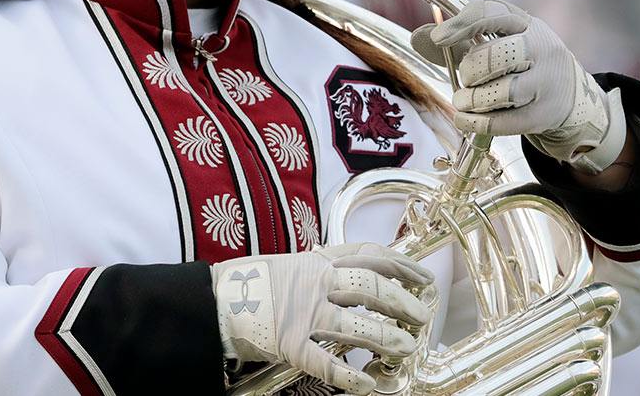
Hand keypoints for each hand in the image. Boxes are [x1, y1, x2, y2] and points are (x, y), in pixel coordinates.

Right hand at [211, 243, 433, 394]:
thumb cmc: (254, 283)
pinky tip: (367, 385)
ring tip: (406, 348)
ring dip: (387, 339)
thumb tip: (363, 276)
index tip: (423, 279)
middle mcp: (315, 284)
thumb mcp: (293, 264)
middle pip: (371, 288)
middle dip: (403, 303)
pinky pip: (326, 363)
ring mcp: (303, 315)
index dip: (402, 266)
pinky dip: (350, 377)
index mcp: (317, 262)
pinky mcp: (290, 344)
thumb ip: (325, 269)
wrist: (216, 301)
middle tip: (421, 316)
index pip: (369, 256)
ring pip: (356, 326)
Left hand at [410, 0, 626, 172]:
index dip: (462, 24)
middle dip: (471, 68)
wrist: (572, 97)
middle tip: (465, 77)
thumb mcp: (498, 41)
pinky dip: (476, 122)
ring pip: (505, 91)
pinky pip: (504, 122)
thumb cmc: (523, 63)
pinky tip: (465, 119)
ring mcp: (546, 84)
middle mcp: (541, 49)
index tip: (439, 37)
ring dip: (473, 98)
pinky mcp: (543, 115)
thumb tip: (419, 36)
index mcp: (526, 24)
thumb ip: (457, 40)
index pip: (493, 14)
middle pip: (500, 55)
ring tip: (464, 100)